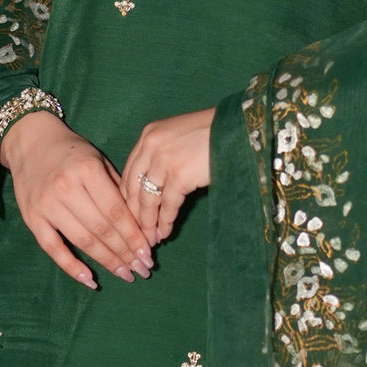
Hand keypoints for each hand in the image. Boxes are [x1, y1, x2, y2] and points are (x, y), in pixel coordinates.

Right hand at [0, 111, 153, 288]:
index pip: (116, 211)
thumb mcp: (98, 159)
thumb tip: (140, 222)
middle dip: (126, 252)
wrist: (29, 140)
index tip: (149, 253)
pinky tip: (91, 280)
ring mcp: (46, 205)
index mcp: (87, 171)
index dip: (134, 236)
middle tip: (143, 269)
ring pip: (82, 240)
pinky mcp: (32, 218)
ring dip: (107, 261)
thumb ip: (117, 187)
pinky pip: (53, 248)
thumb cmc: (71, 150)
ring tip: (126, 274)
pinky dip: (72, 267)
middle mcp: (66, 189)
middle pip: (102, 229)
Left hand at [121, 108, 214, 247]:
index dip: (129, 197)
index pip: (130, 172)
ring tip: (151, 239)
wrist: (237, 128)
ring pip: (148, 199)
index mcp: (148, 134)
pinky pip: (168, 204)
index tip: (131, 214)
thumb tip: (155, 186)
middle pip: (134, 188)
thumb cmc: (213, 130)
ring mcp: (163, 160)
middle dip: (135, 214)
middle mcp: (150, 146)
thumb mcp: (180, 136)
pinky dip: (165, 221)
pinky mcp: (179, 175)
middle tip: (138, 234)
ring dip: (148, 223)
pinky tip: (166, 232)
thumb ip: (163, 154)